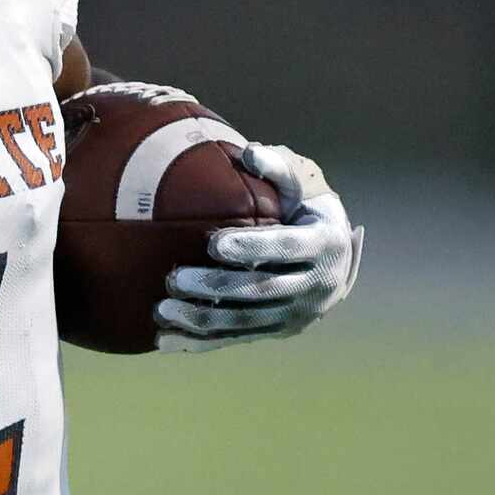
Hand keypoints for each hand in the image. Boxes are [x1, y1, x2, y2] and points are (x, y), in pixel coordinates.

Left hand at [155, 142, 364, 351]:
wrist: (332, 255)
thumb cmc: (304, 208)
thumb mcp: (301, 184)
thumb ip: (277, 167)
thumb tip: (248, 151)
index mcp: (326, 244)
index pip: (287, 247)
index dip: (251, 247)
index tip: (212, 243)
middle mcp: (318, 285)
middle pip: (262, 290)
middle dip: (216, 287)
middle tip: (174, 277)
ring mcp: (298, 314)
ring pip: (246, 321)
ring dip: (201, 319)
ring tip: (162, 310)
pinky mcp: (278, 331)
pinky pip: (236, 339)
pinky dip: (200, 343)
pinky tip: (165, 341)